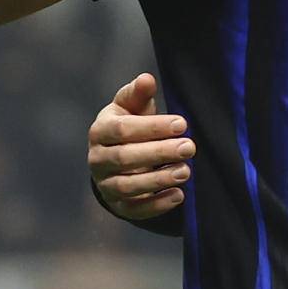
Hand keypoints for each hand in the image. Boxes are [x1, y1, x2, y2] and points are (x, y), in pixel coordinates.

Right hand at [90, 72, 192, 219]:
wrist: (116, 160)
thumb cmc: (129, 127)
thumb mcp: (131, 107)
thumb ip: (138, 94)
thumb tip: (147, 79)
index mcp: (100, 131)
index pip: (122, 129)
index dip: (152, 127)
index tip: (182, 124)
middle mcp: (97, 159)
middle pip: (125, 157)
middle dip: (159, 152)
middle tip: (190, 147)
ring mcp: (105, 184)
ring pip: (128, 186)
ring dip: (159, 179)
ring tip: (186, 171)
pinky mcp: (118, 205)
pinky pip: (134, 209)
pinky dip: (157, 205)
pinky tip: (179, 196)